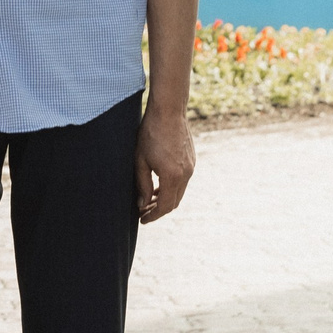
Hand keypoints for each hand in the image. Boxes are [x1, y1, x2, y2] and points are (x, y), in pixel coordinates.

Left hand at [134, 107, 194, 223]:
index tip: (142, 220)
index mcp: (172, 176)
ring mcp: (191, 167)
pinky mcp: (192, 160)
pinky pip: (183, 181)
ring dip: (165, 199)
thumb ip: (142, 185)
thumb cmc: (150, 134)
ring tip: (149, 200)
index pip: (164, 206)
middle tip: (143, 212)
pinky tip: (159, 186)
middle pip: (174, 202)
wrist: (169, 112)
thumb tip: (142, 204)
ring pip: (179, 192)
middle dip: (159, 210)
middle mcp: (186, 174)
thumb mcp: (140, 161)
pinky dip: (172, 188)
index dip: (153, 216)